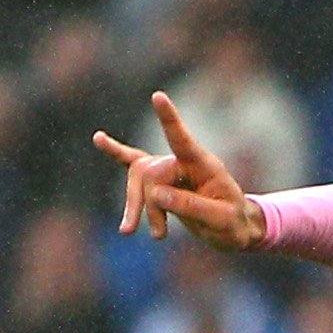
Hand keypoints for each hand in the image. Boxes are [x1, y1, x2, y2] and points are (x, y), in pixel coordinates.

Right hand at [93, 92, 266, 249]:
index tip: (158, 97)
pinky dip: (116, 153)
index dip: (170, 120)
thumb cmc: (233, 223)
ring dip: (137, 208)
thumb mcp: (220, 219)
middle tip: (159, 236)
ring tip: (138, 234)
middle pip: (151, 175)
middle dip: (149, 206)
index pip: (183, 140)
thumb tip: (155, 194)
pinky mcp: (160, 180)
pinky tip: (98, 139)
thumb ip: (190, 205)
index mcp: (204, 165)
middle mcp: (184, 162)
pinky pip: (134, 163)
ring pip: (140, 180)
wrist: (234, 230)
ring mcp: (171, 169)